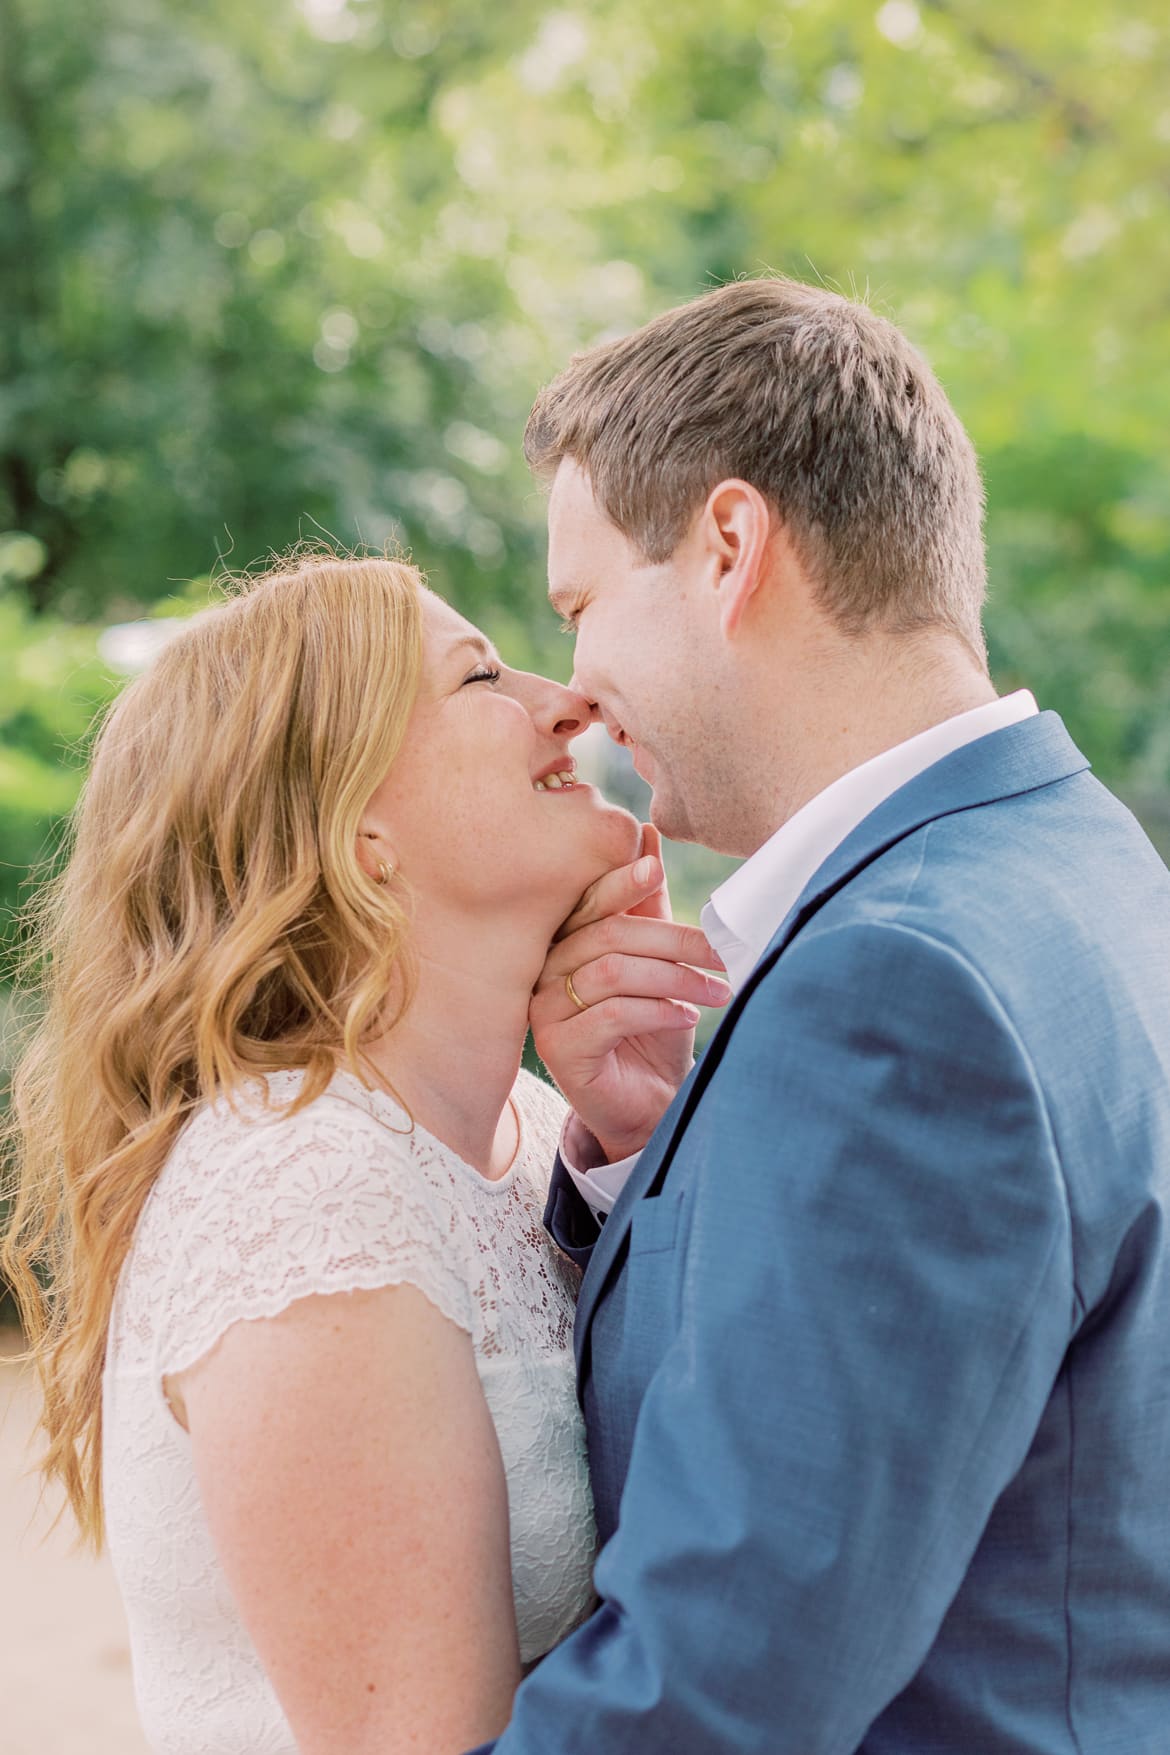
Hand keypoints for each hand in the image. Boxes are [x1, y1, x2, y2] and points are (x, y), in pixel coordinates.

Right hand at [530, 826, 731, 1161]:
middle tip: (722, 953)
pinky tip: (686, 1018)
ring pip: (611, 972)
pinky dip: (657, 1010)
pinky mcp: (558, 1050)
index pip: (587, 902)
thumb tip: (645, 832)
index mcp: (564, 943)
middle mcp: (544, 973)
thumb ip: (647, 905)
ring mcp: (545, 1012)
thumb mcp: (658, 962)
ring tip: (717, 990)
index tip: (657, 870)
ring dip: (674, 977)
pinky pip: (611, 1015)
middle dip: (673, 939)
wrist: (650, 1107)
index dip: (620, 882)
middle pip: (607, 934)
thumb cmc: (654, 1032)